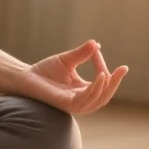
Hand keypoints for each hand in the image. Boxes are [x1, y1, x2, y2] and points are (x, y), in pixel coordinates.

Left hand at [11, 40, 127, 114]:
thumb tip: (96, 43)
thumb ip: (82, 54)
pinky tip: (99, 77)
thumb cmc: (45, 70)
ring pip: (98, 100)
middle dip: (115, 83)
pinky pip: (85, 100)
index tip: (99, 49)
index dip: (104, 67)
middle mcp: (81, 99)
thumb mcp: (67, 60)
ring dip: (106, 87)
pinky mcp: (66, 104)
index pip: (101, 81)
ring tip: (108, 73)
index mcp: (83, 90)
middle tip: (122, 69)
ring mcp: (74, 103)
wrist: (26, 77)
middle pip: (105, 95)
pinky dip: (94, 90)